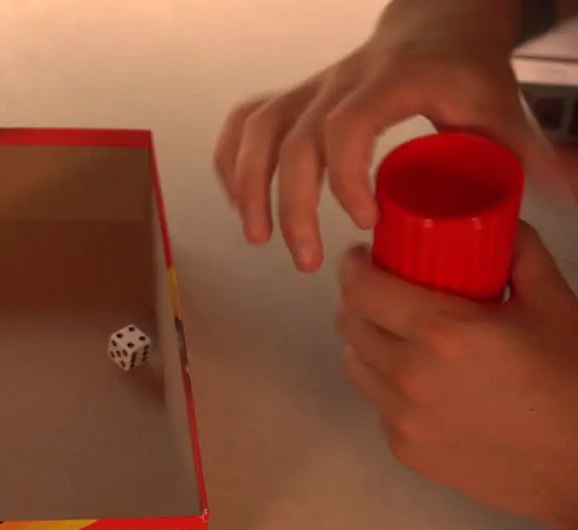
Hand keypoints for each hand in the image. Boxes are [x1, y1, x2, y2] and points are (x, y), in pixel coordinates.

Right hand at [214, 0, 568, 272]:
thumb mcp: (500, 107)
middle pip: (290, 140)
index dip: (344, 177)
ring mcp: (309, 89)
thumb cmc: (465, 71)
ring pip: (257, 131)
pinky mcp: (292, 98)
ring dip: (247, 187)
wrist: (437, 24)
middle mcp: (338, 82)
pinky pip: (244, 125)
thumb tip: (566, 191)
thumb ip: (525, 152)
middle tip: (304, 258)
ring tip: (257, 237)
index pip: (345, 126)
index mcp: (389, 83)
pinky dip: (232, 163)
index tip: (365, 222)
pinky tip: (238, 201)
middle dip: (290, 205)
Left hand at [335, 222, 577, 529]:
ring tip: (394, 333)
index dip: (355, 268)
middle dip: (358, 302)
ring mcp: (402, 417)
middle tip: (380, 292)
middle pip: (350, 325)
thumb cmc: (574, 381)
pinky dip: (387, 384)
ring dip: (366, 342)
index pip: (363, 290)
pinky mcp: (405, 449)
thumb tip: (499, 220)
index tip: (363, 258)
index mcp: (443, 332)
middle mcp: (410, 375)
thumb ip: (520, 252)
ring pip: (355, 365)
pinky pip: (377, 403)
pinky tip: (417, 378)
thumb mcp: (554, 303)